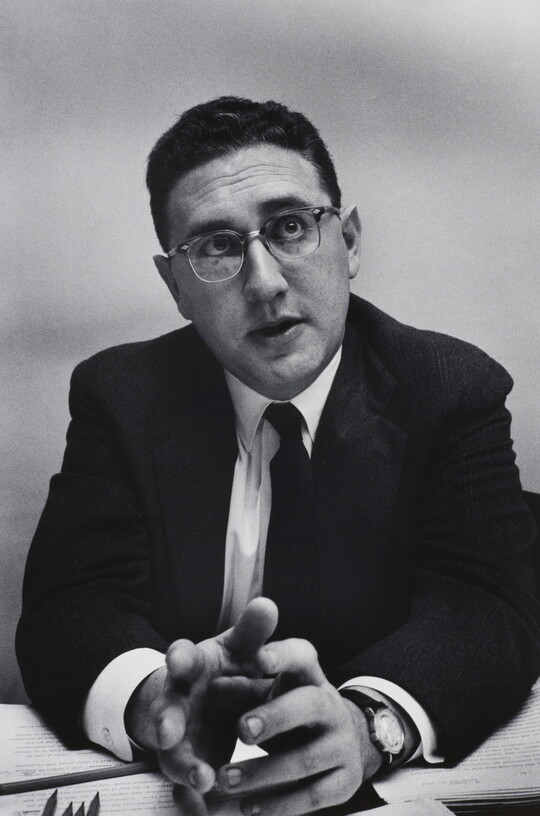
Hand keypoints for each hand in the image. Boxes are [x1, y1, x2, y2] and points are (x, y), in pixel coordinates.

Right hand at [125, 598, 277, 795]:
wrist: (209, 699)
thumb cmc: (227, 667)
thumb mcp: (239, 647)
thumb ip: (252, 630)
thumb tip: (267, 605)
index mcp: (191, 665)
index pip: (180, 656)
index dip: (178, 657)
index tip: (178, 658)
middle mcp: (178, 699)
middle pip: (166, 709)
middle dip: (166, 720)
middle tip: (169, 733)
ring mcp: (178, 734)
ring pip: (173, 752)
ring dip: (184, 765)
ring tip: (203, 779)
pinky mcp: (187, 762)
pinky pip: (185, 783)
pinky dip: (193, 796)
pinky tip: (205, 806)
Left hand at [211, 639, 383, 815]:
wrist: (341, 742)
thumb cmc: (289, 710)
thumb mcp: (269, 694)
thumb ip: (243, 690)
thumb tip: (212, 687)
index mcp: (310, 676)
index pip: (302, 656)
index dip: (283, 656)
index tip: (260, 658)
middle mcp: (331, 706)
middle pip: (309, 705)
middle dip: (275, 717)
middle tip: (241, 729)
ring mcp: (343, 744)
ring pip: (304, 759)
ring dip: (262, 773)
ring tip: (225, 780)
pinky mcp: (345, 781)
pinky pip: (311, 797)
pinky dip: (277, 805)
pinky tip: (247, 808)